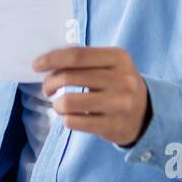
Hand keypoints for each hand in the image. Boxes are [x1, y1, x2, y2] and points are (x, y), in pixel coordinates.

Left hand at [32, 46, 150, 146]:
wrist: (146, 114)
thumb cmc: (116, 85)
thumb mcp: (110, 65)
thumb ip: (84, 59)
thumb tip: (47, 59)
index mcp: (119, 58)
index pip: (77, 55)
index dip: (52, 59)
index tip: (36, 65)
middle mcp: (122, 80)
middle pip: (69, 77)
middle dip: (49, 83)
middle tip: (46, 88)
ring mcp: (119, 104)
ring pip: (68, 102)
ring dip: (56, 104)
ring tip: (59, 105)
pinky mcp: (113, 126)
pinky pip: (74, 122)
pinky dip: (65, 119)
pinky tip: (71, 117)